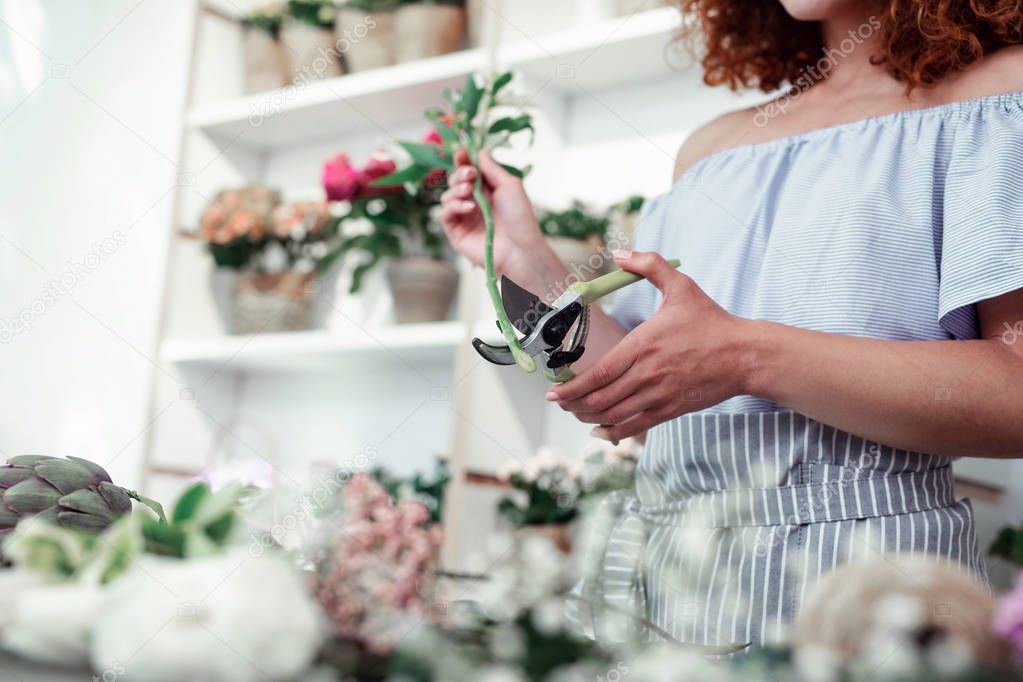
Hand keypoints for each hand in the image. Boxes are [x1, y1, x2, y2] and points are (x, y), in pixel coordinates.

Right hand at [439, 149, 548, 276]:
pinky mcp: (456, 232)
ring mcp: (463, 217)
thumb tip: (478, 151)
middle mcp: (473, 202)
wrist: (519, 248)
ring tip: (470, 192)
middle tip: (470, 175)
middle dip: (459, 173)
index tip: (461, 151)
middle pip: (454, 181)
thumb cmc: (519, 218)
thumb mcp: (509, 185)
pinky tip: (469, 208)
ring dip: (456, 189)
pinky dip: (454, 206)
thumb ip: (492, 168)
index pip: (468, 171)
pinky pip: (445, 213)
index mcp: (486, 191)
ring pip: (446, 196)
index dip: (462, 160)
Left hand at [546, 251, 754, 441]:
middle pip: (600, 399)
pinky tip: (599, 430)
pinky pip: (634, 427)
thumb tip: (619, 253)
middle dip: (573, 404)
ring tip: (575, 413)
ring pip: (613, 415)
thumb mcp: (681, 286)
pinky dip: (612, 431)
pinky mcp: (670, 410)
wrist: (744, 355)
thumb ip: (649, 265)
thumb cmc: (711, 321)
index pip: (598, 373)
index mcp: (644, 345)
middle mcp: (648, 374)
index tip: (553, 391)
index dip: (572, 386)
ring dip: (588, 417)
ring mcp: (659, 395)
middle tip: (560, 401)